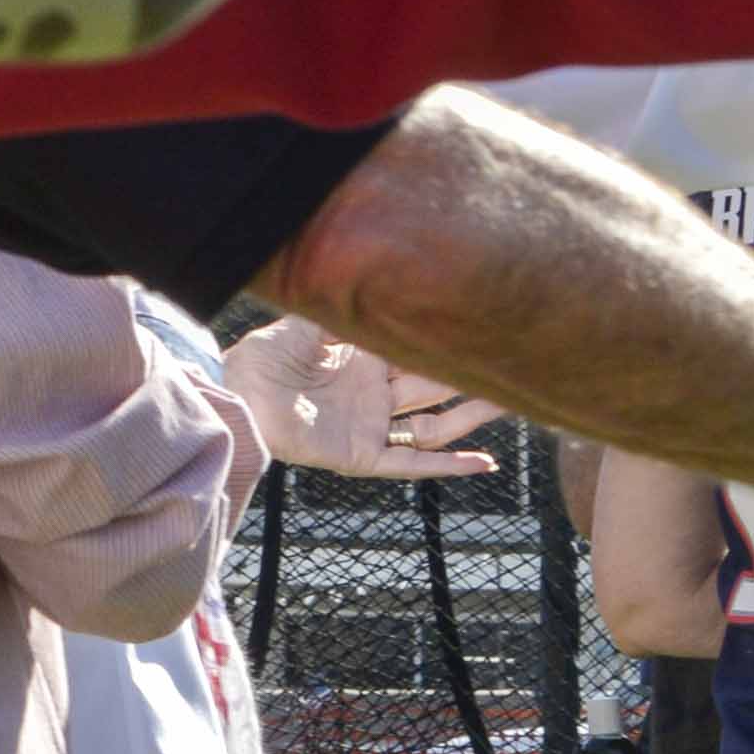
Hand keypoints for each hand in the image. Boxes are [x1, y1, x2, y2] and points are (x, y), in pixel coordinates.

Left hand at [223, 318, 502, 477]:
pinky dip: (449, 466)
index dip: (450, 346)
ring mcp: (371, 427)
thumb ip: (344, 311)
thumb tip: (385, 286)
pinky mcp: (362, 456)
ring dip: (473, 417)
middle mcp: (374, 394)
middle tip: (518, 364)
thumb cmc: (260, 360)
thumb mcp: (305, 325)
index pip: (417, 353)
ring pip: (435, 425)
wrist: (234, 398)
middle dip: (474, 378)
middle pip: (436, 387)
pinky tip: (485, 464)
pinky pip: (412, 464)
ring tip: (513, 404)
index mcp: (364, 361)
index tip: (487, 331)